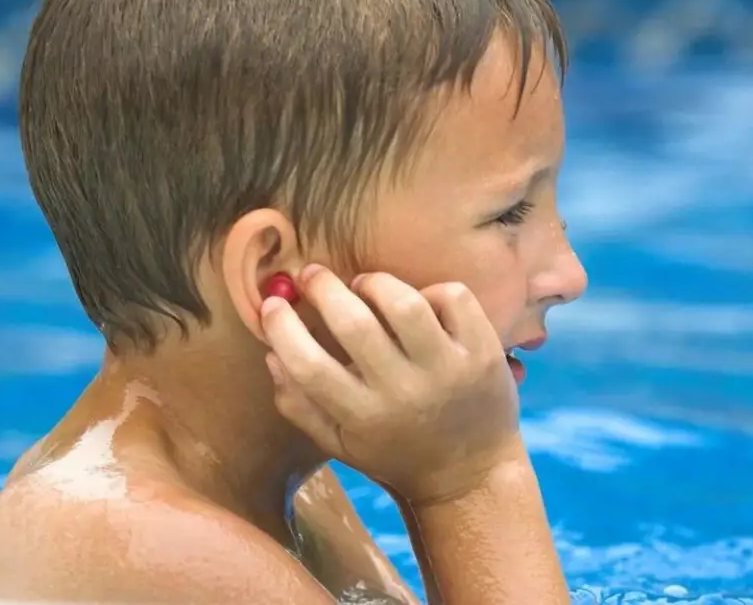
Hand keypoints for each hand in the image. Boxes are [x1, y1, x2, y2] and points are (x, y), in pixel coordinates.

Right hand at [260, 264, 521, 505]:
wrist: (471, 477)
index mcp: (362, 416)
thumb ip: (299, 405)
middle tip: (312, 275)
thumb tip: (270, 353)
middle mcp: (403, 391)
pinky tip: (420, 302)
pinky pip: (454, 298)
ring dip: (375, 282)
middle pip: (354, 324)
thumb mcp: (340, 444)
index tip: (273, 305)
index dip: (282, 327)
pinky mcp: (482, 353)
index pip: (309, 365)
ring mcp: (447, 369)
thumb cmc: (397, 456)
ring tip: (363, 285)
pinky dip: (432, 290)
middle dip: (323, 288)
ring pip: (405, 303)